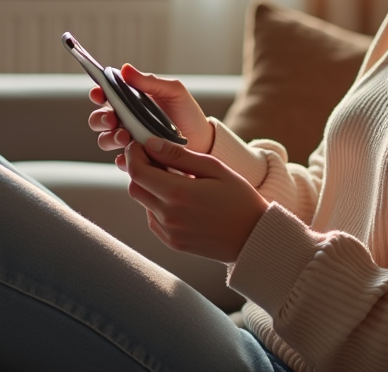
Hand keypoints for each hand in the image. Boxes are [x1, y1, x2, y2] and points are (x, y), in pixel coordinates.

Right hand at [87, 64, 214, 154]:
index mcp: (131, 101)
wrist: (203, 142)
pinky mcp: (136, 159)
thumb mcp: (173, 92)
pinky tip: (135, 155)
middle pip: (98, 119)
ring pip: (105, 140)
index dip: (98, 93)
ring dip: (110, 138)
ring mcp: (129, 141)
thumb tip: (126, 69)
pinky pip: (120, 160)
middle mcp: (126, 120)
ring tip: (126, 138)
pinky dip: (123, 158)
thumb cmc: (187, 113)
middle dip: (100, 119)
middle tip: (112, 120)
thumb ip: (150, 81)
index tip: (99, 93)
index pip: (106, 96)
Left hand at [118, 138, 267, 263]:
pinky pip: (153, 219)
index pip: (137, 171)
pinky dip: (158, 206)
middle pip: (135, 187)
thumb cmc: (239, 198)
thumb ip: (179, 156)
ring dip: (151, 188)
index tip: (141, 145)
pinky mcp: (172, 243)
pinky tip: (181, 200)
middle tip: (159, 159)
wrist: (254, 237)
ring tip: (177, 181)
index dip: (134, 154)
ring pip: (144, 203)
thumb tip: (151, 143)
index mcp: (179, 193)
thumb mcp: (214, 168)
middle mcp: (169, 215)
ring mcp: (169, 232)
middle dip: (140, 169)